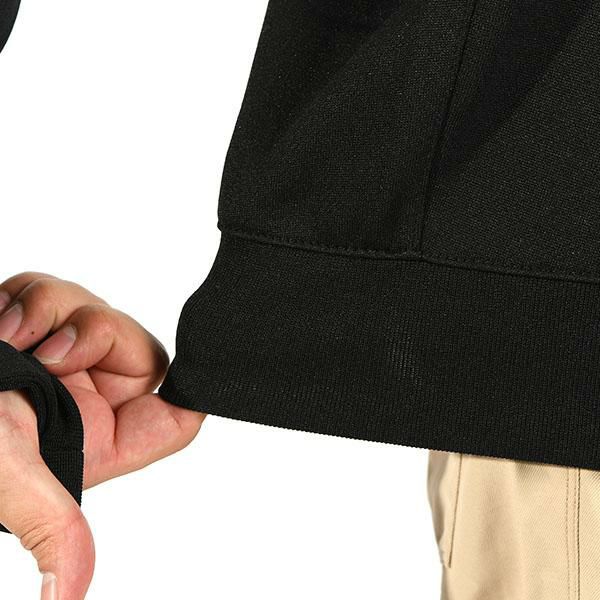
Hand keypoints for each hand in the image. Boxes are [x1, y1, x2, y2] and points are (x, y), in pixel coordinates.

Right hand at [0, 272, 205, 598]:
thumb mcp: (12, 477)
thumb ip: (53, 526)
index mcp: (98, 438)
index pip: (174, 415)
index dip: (190, 394)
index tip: (187, 373)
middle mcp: (84, 399)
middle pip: (138, 347)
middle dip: (95, 336)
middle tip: (48, 353)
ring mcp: (59, 361)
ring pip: (94, 311)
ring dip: (51, 312)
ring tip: (10, 337)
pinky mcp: (31, 329)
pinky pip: (53, 295)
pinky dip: (26, 297)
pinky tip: (0, 324)